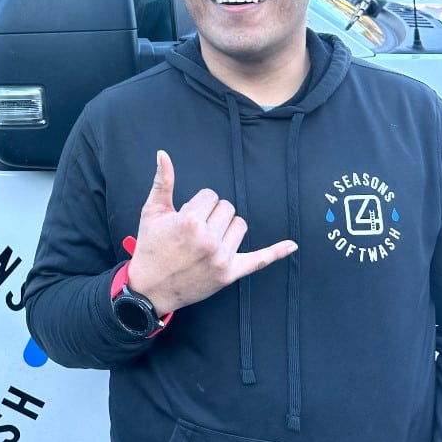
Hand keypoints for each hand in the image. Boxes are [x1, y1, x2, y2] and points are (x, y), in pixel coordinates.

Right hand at [126, 150, 297, 315]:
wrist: (149, 288)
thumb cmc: (150, 246)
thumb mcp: (152, 212)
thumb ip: (162, 181)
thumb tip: (163, 153)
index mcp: (189, 221)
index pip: (211, 195)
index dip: (198, 203)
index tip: (185, 216)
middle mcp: (208, 239)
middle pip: (227, 208)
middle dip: (212, 214)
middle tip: (194, 229)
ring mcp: (221, 258)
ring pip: (240, 226)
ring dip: (227, 228)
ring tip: (207, 239)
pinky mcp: (229, 274)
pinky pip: (258, 260)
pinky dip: (276, 252)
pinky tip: (292, 244)